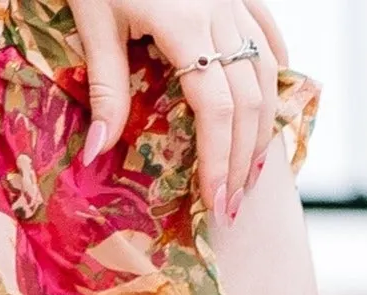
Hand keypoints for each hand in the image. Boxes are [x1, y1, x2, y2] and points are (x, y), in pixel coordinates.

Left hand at [69, 0, 288, 221]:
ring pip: (265, 74)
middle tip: (232, 204)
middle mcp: (219, 14)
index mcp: (184, 25)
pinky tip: (270, 99)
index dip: (218, 160)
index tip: (215, 202)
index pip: (215, 109)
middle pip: (248, 101)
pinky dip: (273, 70)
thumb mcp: (93, 20)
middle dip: (242, 159)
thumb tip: (99, 153)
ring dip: (262, 129)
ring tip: (250, 171)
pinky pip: (267, 32)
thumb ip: (105, 87)